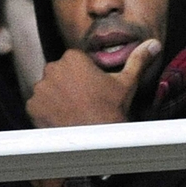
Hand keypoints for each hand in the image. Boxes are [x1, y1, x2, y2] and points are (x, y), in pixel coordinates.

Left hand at [26, 39, 161, 127]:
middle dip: (68, 85)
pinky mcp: (32, 106)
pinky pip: (37, 105)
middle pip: (58, 74)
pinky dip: (46, 111)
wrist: (97, 143)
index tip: (91, 89)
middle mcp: (52, 69)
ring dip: (56, 98)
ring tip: (73, 111)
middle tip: (83, 102)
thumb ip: (138, 59)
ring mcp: (40, 89)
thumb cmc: (111, 111)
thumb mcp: (127, 82)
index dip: (83, 75)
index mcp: (72, 58)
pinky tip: (62, 119)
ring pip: (47, 89)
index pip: (73, 62)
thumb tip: (153, 44)